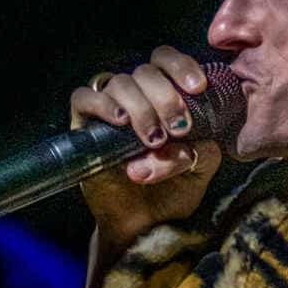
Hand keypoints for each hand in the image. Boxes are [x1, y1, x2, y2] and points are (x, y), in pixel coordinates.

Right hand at [70, 45, 223, 249]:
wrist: (145, 226)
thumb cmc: (173, 193)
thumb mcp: (201, 167)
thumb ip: (203, 146)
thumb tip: (183, 140)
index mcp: (165, 98)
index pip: (167, 61)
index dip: (182, 66)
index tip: (198, 89)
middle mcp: (136, 99)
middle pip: (145, 71)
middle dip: (166, 97)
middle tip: (178, 127)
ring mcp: (109, 111)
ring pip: (120, 84)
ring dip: (141, 108)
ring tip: (153, 138)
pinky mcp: (84, 128)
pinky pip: (84, 98)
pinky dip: (102, 104)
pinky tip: (120, 123)